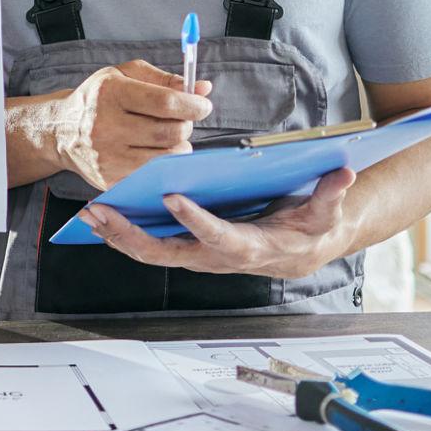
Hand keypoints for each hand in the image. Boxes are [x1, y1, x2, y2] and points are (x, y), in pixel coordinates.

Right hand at [52, 61, 213, 190]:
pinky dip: (164, 164)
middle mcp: (106, 126)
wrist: (60, 132)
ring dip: (178, 146)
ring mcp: (107, 157)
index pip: (165, 102)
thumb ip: (166, 80)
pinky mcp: (110, 179)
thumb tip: (204, 88)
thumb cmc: (99, 98)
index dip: (193, 105)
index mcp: (112, 93)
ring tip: (168, 137)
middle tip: (182, 120)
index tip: (202, 105)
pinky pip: (153, 175)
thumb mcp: (126, 75)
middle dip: (186, 125)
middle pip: (170, 132)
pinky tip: (155, 152)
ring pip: (166, 157)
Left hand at [76, 168, 356, 278]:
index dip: (196, 221)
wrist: (301, 251)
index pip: (218, 236)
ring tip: (89, 213)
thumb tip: (342, 174)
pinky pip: (150, 245)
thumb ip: (331, 195)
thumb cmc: (310, 228)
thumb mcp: (326, 212)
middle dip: (132, 235)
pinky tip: (100, 216)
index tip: (172, 198)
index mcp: (248, 247)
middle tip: (103, 212)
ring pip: (151, 252)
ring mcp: (198, 256)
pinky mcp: (188, 250)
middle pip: (167, 252)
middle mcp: (216, 257)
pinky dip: (123, 233)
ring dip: (118, 234)